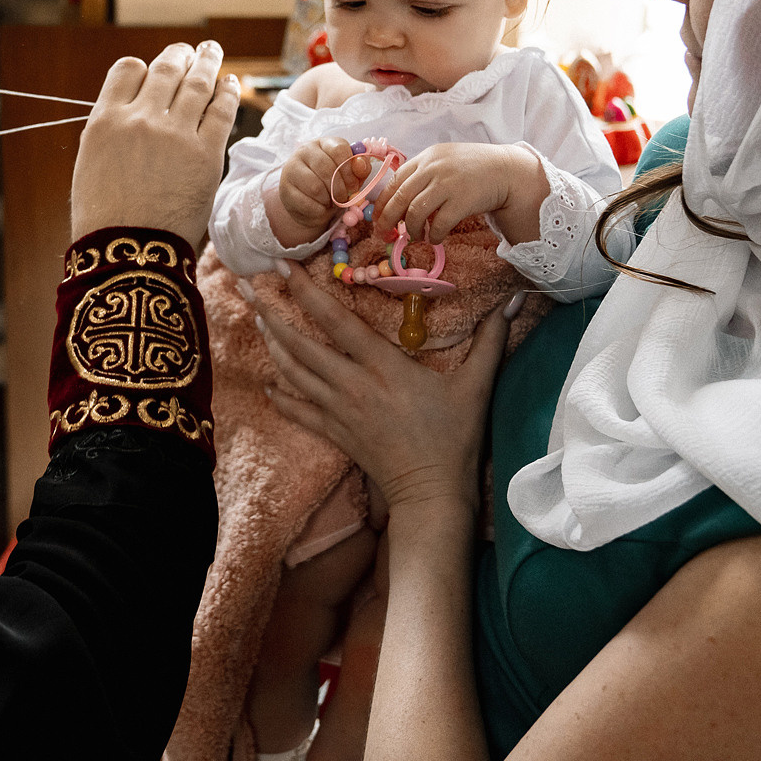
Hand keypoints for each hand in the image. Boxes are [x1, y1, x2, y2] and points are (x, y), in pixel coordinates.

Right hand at [71, 41, 240, 246]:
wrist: (129, 253)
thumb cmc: (105, 218)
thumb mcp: (91, 164)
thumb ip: (112, 132)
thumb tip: (131, 115)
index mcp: (105, 119)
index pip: (129, 69)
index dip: (144, 67)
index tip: (153, 72)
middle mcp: (140, 118)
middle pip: (166, 68)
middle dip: (180, 56)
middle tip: (191, 53)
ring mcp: (175, 133)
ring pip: (197, 82)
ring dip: (207, 63)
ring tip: (212, 53)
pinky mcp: (206, 153)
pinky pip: (221, 110)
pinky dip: (227, 92)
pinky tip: (230, 84)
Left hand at [249, 261, 507, 516]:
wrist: (432, 493)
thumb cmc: (455, 437)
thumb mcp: (476, 386)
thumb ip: (491, 341)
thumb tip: (513, 301)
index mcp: (382, 367)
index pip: (336, 321)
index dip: (306, 293)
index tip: (283, 268)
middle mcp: (352, 385)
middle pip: (300, 344)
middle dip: (271, 313)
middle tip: (247, 286)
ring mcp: (339, 411)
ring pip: (293, 373)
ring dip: (272, 344)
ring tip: (256, 318)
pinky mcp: (336, 434)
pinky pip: (299, 412)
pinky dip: (281, 396)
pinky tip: (268, 383)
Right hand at [265, 136, 370, 246]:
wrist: (311, 204)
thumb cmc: (333, 185)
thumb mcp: (351, 176)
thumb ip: (360, 168)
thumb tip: (360, 163)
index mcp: (324, 143)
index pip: (339, 149)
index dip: (350, 170)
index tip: (354, 185)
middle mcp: (304, 151)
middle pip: (327, 169)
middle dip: (340, 189)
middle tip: (343, 198)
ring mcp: (291, 168)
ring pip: (316, 187)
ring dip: (328, 200)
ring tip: (330, 202)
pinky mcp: (285, 188)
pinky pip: (306, 202)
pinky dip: (318, 210)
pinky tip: (320, 208)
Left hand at [375, 143, 547, 243]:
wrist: (507, 171)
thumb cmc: (474, 169)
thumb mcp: (445, 161)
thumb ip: (423, 175)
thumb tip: (397, 204)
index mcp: (426, 157)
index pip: (395, 181)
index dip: (382, 203)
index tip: (377, 218)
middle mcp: (434, 168)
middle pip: (400, 197)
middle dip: (388, 219)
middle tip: (384, 234)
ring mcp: (448, 183)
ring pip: (415, 212)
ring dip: (412, 230)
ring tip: (417, 236)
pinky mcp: (462, 200)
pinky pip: (438, 224)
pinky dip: (433, 235)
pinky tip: (435, 238)